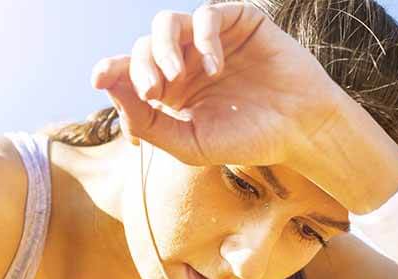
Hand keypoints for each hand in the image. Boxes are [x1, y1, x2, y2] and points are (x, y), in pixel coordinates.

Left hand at [91, 2, 343, 168]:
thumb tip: (107, 87)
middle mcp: (186, 61)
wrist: (301, 130)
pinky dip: (204, 38)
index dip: (111, 71)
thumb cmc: (247, 140)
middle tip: (154, 92)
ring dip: (161, 48)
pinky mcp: (238, 22)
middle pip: (143, 47)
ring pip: (166, 24)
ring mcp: (212, 40)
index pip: (130, 73)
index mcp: (172, 90)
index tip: (97, 79)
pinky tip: (215, 67)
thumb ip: (148, 123)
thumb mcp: (190, 144)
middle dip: (139, 68)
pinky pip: (207, 15)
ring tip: (174, 77)